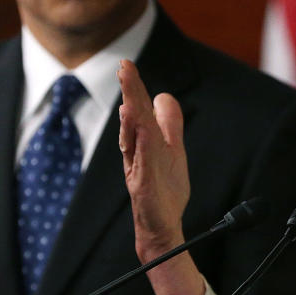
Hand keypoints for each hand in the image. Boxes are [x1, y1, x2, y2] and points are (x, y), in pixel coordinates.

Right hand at [118, 59, 189, 263]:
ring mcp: (139, 166)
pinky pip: (140, 156)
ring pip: (134, 133)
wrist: (162, 229)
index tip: (127, 65)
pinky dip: (138, 137)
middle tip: (123, 66)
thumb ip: (169, 125)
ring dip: (131, 108)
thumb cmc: (164, 192)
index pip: (140, 110)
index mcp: (146, 141)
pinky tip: (134, 119)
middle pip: (133, 116)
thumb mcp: (172, 151)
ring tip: (127, 86)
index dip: (135, 88)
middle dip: (130, 90)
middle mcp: (139, 151)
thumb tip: (164, 96)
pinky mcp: (142, 183)